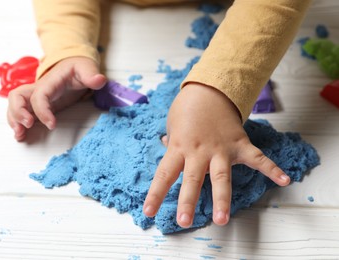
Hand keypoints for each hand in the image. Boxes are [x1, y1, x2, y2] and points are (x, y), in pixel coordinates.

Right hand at [7, 57, 106, 140]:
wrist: (73, 64)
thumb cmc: (78, 67)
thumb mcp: (86, 68)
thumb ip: (91, 74)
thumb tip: (100, 80)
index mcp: (50, 82)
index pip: (39, 95)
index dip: (42, 110)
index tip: (52, 124)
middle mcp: (39, 89)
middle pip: (17, 97)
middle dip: (18, 112)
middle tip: (28, 126)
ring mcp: (36, 97)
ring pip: (15, 105)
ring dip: (14, 120)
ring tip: (20, 135)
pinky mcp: (37, 105)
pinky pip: (21, 112)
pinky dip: (17, 123)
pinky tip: (21, 135)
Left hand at [143, 83, 289, 226]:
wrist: (210, 88)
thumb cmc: (187, 108)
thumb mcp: (172, 124)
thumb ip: (172, 142)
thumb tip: (166, 147)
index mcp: (179, 146)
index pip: (164, 174)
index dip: (156, 194)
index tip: (148, 212)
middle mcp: (199, 151)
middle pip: (192, 179)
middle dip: (188, 201)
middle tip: (184, 221)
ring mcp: (220, 149)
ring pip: (222, 176)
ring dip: (222, 198)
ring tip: (222, 219)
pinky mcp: (239, 144)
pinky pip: (257, 158)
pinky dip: (272, 168)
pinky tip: (284, 180)